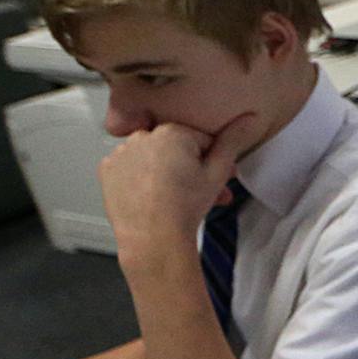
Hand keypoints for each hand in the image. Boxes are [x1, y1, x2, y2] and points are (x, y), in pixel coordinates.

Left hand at [99, 113, 265, 262]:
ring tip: (174, 197)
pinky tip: (151, 195)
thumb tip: (250, 119)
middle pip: (174, 147)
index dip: (211, 160)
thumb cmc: (185, 208)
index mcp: (172, 131)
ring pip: (151, 156)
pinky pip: (129, 167)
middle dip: (188, 167)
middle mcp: (142, 136)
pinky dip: (139, 177)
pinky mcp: (107, 171)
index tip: (214, 178)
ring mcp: (121, 153)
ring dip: (163, 170)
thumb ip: (233, 142)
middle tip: (198, 192)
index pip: (200, 139)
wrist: (154, 240)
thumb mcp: (218, 173)